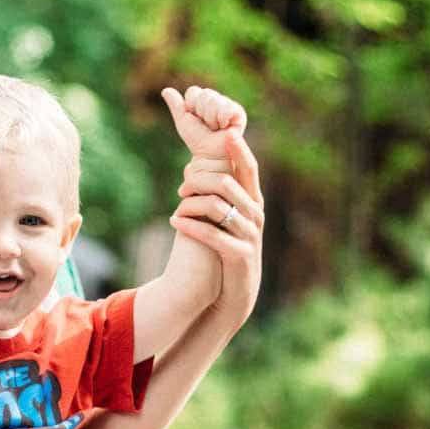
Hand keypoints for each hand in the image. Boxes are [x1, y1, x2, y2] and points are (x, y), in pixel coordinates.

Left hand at [161, 86, 263, 328]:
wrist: (233, 294)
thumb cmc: (226, 250)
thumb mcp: (225, 220)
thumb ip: (217, 195)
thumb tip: (191, 167)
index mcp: (253, 202)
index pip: (249, 168)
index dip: (239, 149)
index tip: (226, 134)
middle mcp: (255, 215)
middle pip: (226, 183)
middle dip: (199, 181)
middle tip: (181, 188)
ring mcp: (250, 235)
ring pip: (217, 206)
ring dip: (191, 204)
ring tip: (177, 208)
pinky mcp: (239, 255)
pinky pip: (212, 234)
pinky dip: (190, 225)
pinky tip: (174, 221)